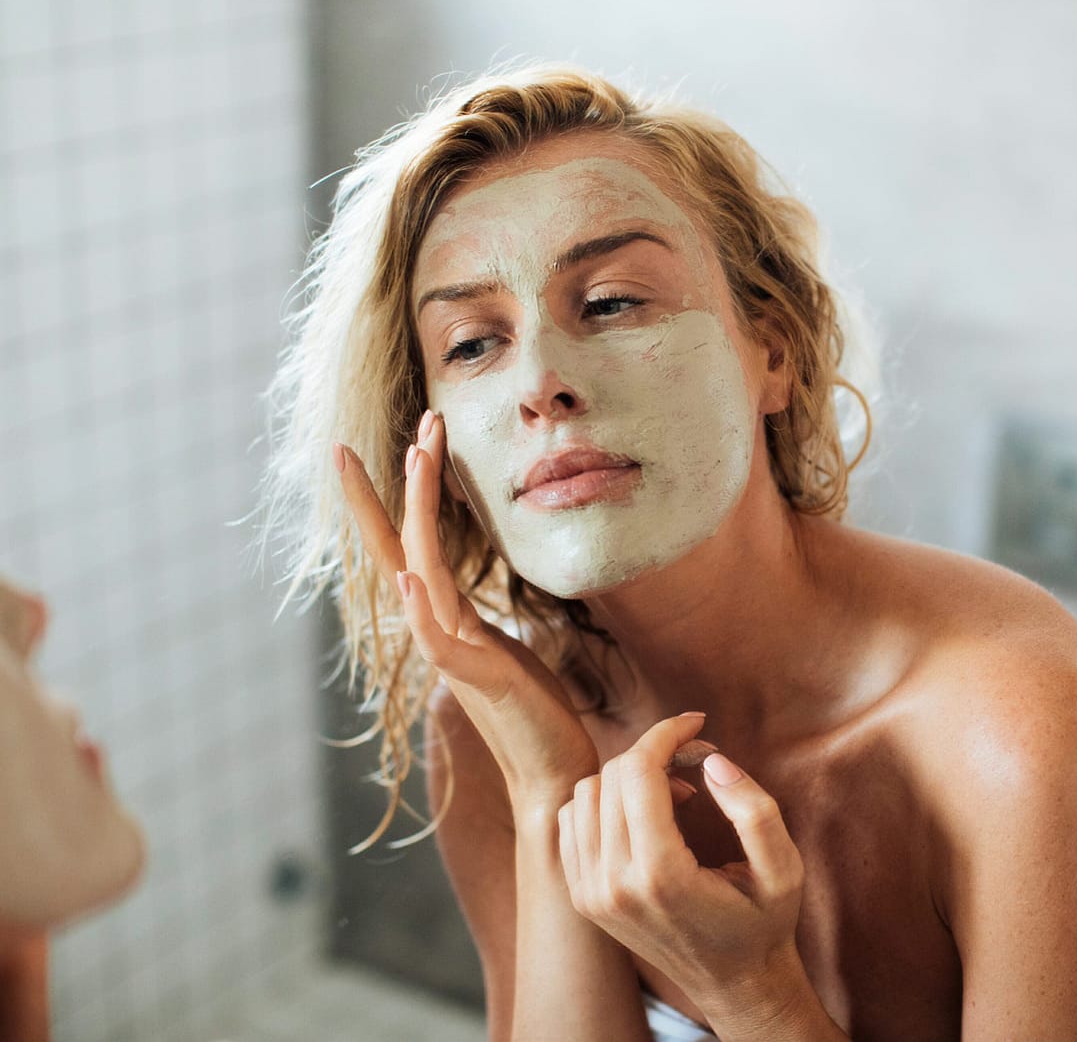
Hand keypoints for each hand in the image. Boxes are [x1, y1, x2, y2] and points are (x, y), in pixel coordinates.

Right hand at [334, 410, 596, 804]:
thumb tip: (457, 596)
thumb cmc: (535, 717)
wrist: (553, 778)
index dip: (404, 493)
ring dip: (419, 513)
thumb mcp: (505, 652)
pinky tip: (412, 580)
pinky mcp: (479, 682)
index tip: (408, 437)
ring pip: (423, 572)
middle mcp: (442, 629)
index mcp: (450, 619)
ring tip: (415, 457)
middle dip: (398, 483)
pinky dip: (422, 612)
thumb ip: (474, 623)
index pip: (413, 544)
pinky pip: (440, 642)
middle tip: (405, 423)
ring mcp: (455, 654)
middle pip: (404, 544)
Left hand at [557, 714, 808, 1013]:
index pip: (637, 771)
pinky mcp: (583, 897)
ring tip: (674, 792)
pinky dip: (603, 801)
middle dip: (654, 751)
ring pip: (585, 793)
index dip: (666, 733)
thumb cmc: (763, 923)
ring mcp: (591, 894)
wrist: (734, 984)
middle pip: (611, 776)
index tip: (698, 724)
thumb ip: (754, 810)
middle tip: (696, 760)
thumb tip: (711, 760)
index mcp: (660, 876)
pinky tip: (645, 814)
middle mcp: (613, 886)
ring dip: (627, 776)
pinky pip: (571, 822)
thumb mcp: (783, 868)